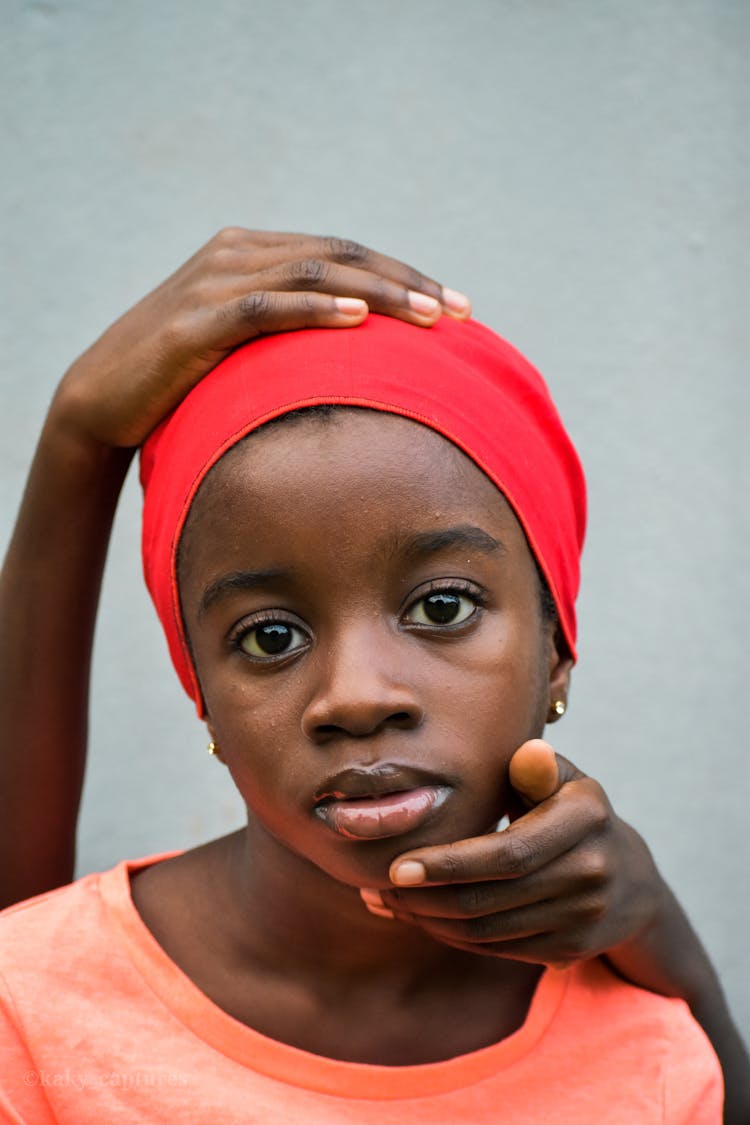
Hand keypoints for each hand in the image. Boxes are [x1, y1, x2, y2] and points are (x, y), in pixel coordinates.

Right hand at [52, 228, 470, 449]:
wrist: (100, 397)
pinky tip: (357, 320)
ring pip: (311, 274)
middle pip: (338, 256)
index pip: (344, 253)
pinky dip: (314, 310)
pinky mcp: (193, 320)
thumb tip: (362, 360)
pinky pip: (264, 308)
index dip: (403, 275)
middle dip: (406, 282)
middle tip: (460, 311)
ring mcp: (212, 281)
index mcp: (253, 252)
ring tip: (429, 316)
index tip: (457, 306)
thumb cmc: (181, 378)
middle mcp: (236, 254)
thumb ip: (292, 334)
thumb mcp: (245, 346)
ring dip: (377, 293)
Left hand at [360, 739, 662, 966]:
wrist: (630, 879)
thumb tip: (529, 753)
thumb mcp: (563, 780)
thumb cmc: (572, 813)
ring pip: (489, 930)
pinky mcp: (572, 949)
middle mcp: (591, 870)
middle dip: (426, 898)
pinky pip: (500, 948)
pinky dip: (456, 937)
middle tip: (378, 888)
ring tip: (390, 903)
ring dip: (431, 921)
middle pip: (492, 897)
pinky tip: (426, 919)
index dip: (449, 863)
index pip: (508, 852)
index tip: (397, 868)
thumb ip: (536, 769)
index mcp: (586, 817)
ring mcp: (585, 916)